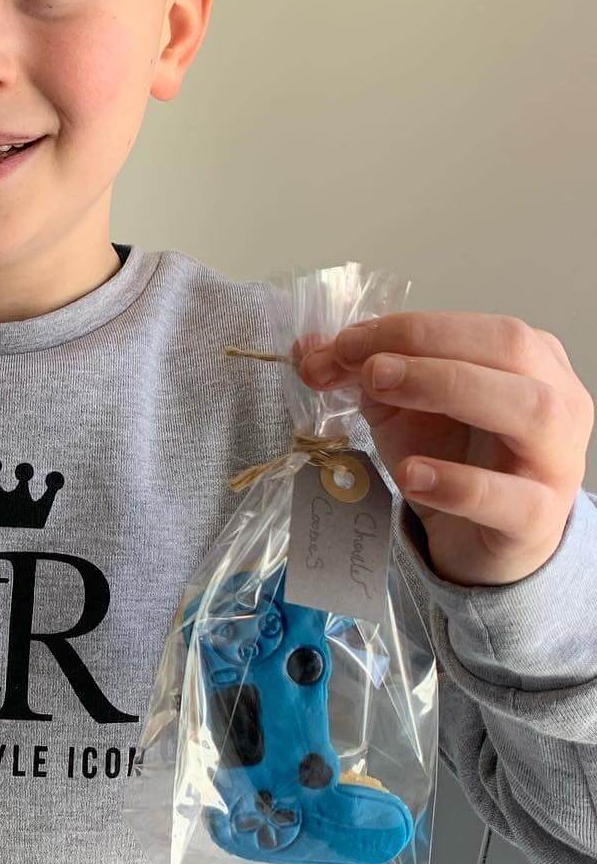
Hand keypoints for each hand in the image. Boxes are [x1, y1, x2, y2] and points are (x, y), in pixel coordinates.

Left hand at [295, 312, 593, 586]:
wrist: (474, 537)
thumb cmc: (450, 456)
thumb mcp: (399, 405)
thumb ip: (359, 372)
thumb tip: (307, 347)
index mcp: (528, 360)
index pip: (476, 326)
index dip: (407, 327)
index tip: (343, 343)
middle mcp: (557, 400)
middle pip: (510, 350)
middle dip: (426, 345)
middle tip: (363, 364)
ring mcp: (554, 461)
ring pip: (530, 411)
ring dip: (449, 389)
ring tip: (379, 392)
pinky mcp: (538, 520)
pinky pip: (513, 499)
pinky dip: (460, 483)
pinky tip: (411, 473)